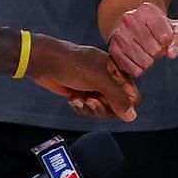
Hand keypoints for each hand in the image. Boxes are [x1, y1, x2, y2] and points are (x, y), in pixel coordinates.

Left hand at [24, 35, 139, 121]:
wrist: (45, 62)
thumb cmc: (73, 65)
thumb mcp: (99, 80)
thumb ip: (117, 98)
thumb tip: (132, 116)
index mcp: (118, 73)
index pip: (132, 97)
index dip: (123, 105)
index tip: (110, 104)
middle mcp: (109, 80)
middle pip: (117, 107)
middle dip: (103, 108)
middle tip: (90, 101)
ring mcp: (95, 87)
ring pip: (102, 110)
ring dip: (90, 109)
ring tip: (78, 100)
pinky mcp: (82, 93)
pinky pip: (88, 109)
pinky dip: (80, 107)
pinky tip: (72, 99)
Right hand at [105, 2, 177, 78]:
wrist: (130, 25)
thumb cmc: (157, 28)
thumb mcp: (175, 28)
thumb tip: (171, 53)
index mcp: (147, 10)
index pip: (166, 37)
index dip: (168, 41)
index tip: (164, 36)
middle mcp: (129, 20)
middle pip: (155, 50)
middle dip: (158, 51)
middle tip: (153, 45)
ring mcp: (119, 35)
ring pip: (144, 62)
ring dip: (149, 60)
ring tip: (145, 51)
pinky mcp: (113, 50)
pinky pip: (133, 70)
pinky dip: (139, 68)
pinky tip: (138, 59)